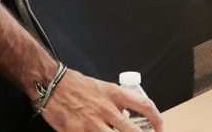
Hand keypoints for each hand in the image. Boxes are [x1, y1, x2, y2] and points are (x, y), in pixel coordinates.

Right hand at [40, 70, 163, 131]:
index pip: (144, 105)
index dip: (157, 119)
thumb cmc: (75, 85)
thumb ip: (116, 102)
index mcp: (114, 94)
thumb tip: (128, 118)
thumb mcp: (102, 88)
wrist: (51, 85)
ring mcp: (93, 123)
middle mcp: (107, 109)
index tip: (160, 128)